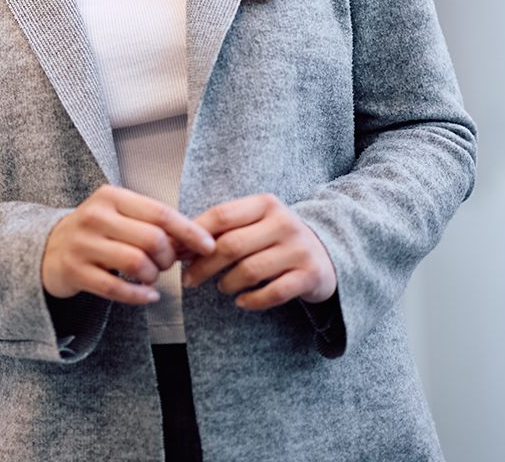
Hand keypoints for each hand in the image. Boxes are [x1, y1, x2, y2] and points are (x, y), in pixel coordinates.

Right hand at [42, 185, 214, 304]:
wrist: (49, 248)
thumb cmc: (95, 231)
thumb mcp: (120, 215)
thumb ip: (154, 224)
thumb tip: (197, 240)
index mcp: (111, 196)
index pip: (160, 212)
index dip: (189, 231)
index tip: (208, 245)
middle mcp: (96, 216)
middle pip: (152, 239)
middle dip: (168, 258)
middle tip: (166, 264)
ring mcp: (83, 244)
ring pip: (136, 264)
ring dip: (153, 277)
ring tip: (151, 277)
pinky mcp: (75, 271)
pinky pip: (117, 289)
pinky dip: (140, 296)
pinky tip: (148, 295)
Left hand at [180, 193, 336, 308]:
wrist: (325, 254)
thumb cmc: (275, 238)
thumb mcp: (254, 223)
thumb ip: (221, 229)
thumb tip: (179, 245)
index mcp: (265, 204)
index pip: (222, 215)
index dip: (195, 236)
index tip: (179, 253)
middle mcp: (283, 223)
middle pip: (231, 245)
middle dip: (204, 265)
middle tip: (189, 280)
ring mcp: (298, 250)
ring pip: (250, 270)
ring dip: (227, 283)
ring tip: (221, 287)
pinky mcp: (309, 276)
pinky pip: (273, 293)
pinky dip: (252, 300)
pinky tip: (241, 301)